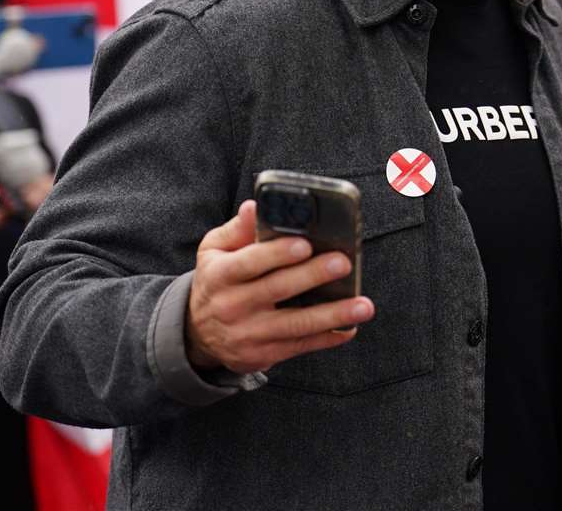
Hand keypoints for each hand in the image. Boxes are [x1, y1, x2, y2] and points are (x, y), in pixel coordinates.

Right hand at [185, 200, 374, 374]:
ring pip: (295, 324)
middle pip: (277, 290)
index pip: (249, 262)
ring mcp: (248, 334)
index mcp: (220, 275)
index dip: (277, 254)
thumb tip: (256, 206)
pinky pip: (300, 346)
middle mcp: (232, 306)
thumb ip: (237, 229)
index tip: (305, 244)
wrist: (198, 334)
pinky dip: (327, 338)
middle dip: (313, 276)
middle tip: (344, 264)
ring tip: (363, 305)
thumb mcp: (214, 251)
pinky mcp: (263, 354)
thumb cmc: (216, 281)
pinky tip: (349, 328)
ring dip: (333, 315)